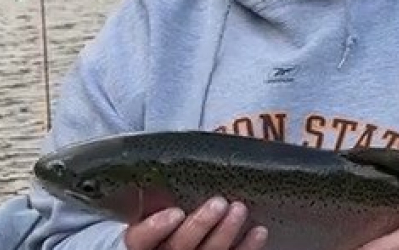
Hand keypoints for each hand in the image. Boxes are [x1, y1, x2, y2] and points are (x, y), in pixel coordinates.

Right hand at [124, 196, 267, 249]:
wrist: (191, 231)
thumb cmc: (173, 207)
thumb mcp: (160, 199)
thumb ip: (163, 192)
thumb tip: (182, 158)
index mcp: (145, 239)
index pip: (139, 239)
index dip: (154, 228)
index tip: (176, 212)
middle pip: (178, 247)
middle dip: (200, 224)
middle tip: (219, 203)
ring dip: (226, 233)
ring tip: (239, 209)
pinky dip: (247, 247)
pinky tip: (259, 232)